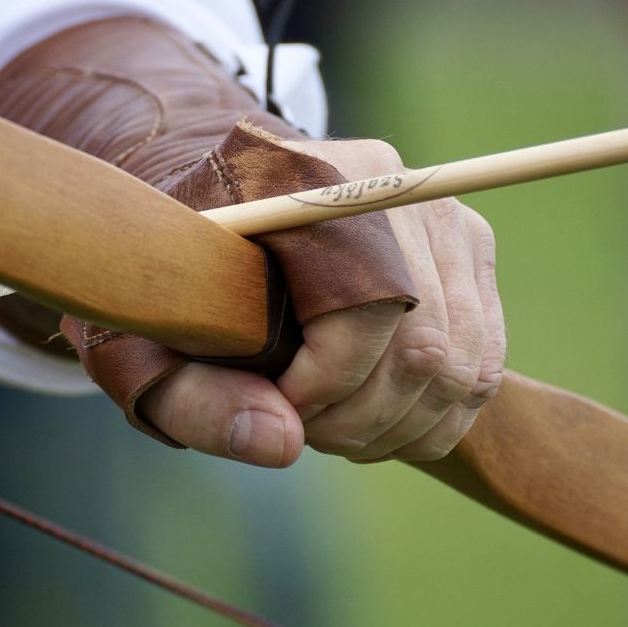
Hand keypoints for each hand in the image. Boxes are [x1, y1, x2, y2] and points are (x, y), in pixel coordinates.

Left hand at [138, 139, 505, 466]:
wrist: (212, 227)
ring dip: (400, 427)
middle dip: (362, 420)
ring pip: (462, 365)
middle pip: (425, 345)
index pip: (361, 310)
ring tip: (332, 427)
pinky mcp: (468, 246)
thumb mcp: (145, 347)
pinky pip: (482, 361)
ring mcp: (439, 212)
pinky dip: (434, 416)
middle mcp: (386, 180)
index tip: (276, 406)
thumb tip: (283, 446)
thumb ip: (197, 400)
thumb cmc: (173, 288)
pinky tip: (374, 420)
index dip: (325, 388)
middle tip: (304, 432)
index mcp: (302, 180)